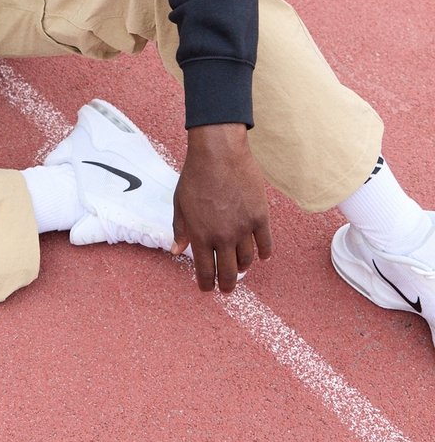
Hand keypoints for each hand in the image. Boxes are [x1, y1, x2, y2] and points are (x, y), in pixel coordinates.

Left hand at [171, 122, 272, 292]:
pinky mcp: (260, 216)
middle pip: (228, 272)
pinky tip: (260, 257)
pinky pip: (265, 243)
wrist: (219, 153)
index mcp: (200, 235)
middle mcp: (222, 236)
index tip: (207, 289)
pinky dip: (263, 253)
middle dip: (226, 284)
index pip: (204, 270)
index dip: (206, 284)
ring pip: (246, 260)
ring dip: (242, 268)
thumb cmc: (195, 176)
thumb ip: (180, 230)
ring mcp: (243, 228)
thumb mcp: (180, 204)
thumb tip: (177, 251)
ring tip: (240, 269)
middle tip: (226, 289)